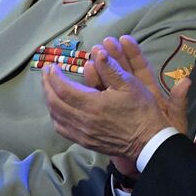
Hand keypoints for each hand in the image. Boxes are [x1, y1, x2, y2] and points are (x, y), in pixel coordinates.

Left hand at [42, 36, 187, 164]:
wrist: (148, 142)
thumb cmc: (141, 111)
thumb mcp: (129, 85)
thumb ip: (111, 69)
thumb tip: (98, 53)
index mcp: (92, 105)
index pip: (63, 89)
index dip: (54, 77)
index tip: (52, 66)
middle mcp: (83, 121)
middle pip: (55, 103)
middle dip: (47, 86)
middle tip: (47, 73)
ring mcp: (83, 134)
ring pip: (56, 117)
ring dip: (50, 101)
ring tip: (50, 88)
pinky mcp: (85, 142)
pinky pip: (63, 129)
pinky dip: (56, 116)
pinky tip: (59, 109)